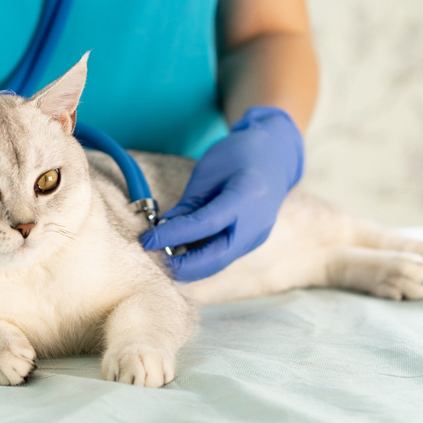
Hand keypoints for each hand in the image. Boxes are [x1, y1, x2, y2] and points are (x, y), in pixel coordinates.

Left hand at [140, 107, 303, 280]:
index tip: (147, 240)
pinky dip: (201, 259)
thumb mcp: (208, 171)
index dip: (173, 235)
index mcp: (247, 195)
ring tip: (162, 258)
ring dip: (190, 266)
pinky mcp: (253, 241)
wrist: (276, 156)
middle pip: (217, 257)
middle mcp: (257, 222)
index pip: (206, 224)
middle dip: (183, 266)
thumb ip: (188, 205)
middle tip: (154, 260)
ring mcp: (258, 235)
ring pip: (220, 262)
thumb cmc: (239, 155)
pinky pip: (224, 256)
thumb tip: (162, 230)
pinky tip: (180, 254)